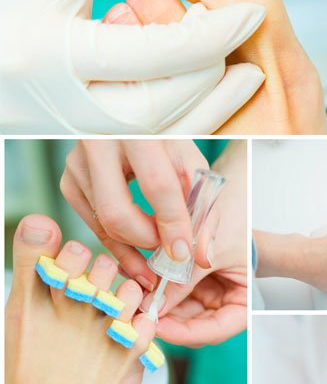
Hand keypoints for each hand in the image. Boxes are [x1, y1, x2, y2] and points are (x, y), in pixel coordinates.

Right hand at [0, 0, 263, 132]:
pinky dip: (165, 111)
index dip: (217, 31)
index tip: (253, 6)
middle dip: (213, 80)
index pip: (160, 56)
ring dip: (197, 106)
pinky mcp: (58, 128)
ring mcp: (52, 124)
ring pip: (144, 135)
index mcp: (47, 52)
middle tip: (246, 42)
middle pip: (158, 113)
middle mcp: (49, 103)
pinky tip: (191, 81)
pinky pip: (125, 132)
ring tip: (234, 69)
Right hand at [60, 139, 210, 288]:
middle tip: (166, 254)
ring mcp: (76, 164)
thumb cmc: (162, 138)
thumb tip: (201, 255)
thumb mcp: (188, 160)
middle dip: (146, 242)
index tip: (184, 253)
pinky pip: (92, 224)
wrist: (126, 119)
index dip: (172, 224)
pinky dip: (115, 241)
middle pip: (117, 213)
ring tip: (152, 264)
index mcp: (136, 131)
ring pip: (102, 224)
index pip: (156, 186)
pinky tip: (134, 249)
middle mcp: (98, 144)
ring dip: (131, 249)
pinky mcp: (68, 181)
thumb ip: (200, 206)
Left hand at [142, 140, 246, 345]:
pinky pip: (166, 289)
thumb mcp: (209, 248)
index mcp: (241, 300)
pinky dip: (151, 287)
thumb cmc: (234, 214)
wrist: (230, 187)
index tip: (158, 326)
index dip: (187, 333)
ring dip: (153, 304)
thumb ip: (185, 278)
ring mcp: (203, 290)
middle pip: (192, 324)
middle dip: (164, 319)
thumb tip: (154, 305)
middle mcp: (222, 300)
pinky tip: (133, 281)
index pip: (216, 330)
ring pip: (175, 309)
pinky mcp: (186, 278)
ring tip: (130, 294)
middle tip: (135, 313)